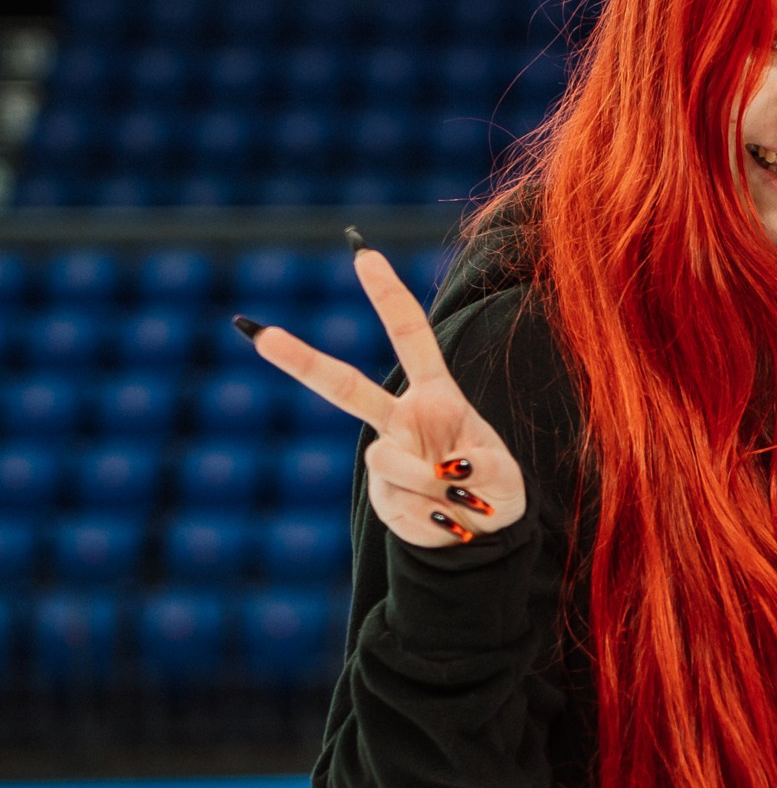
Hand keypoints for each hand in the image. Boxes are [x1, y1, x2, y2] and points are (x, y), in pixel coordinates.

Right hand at [236, 239, 526, 550]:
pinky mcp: (381, 496)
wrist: (484, 533)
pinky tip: (444, 517)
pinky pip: (397, 501)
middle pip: (345, 387)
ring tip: (459, 496)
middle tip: (262, 337)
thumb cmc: (495, 488)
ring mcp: (387, 456)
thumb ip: (477, 467)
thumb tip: (437, 473)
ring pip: (386, 460)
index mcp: (436, 395)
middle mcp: (404, 419)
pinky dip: (430, 516)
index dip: (388, 296)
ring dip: (429, 482)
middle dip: (301, 361)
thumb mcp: (503, 474)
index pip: (409, 336)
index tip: (364, 254)